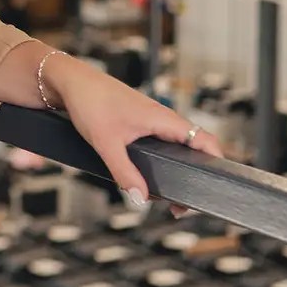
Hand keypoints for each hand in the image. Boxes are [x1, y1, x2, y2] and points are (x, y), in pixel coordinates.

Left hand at [50, 58, 222, 213]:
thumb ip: (124, 173)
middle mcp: (163, 119)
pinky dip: (158, 162)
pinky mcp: (138, 123)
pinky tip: (145, 179)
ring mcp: (151, 121)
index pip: (205, 140)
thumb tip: (139, 198)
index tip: (215, 186)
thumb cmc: (90, 102)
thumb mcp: (107, 143)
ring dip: (174, 170)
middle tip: (180, 205)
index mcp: (164, 119)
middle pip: (193, 149)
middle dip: (193, 176)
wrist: (70, 81)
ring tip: (165, 198)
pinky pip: (159, 145)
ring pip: (175, 148)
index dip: (216, 162)